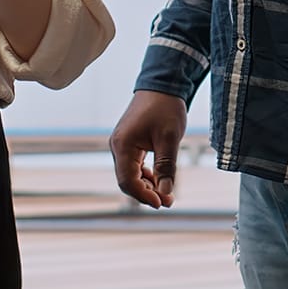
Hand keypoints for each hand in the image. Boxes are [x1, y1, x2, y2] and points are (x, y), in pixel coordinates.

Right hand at [109, 90, 187, 208]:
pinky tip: (159, 179)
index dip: (144, 195)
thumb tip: (165, 193)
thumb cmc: (165, 108)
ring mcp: (122, 145)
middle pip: (127, 180)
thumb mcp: (170, 139)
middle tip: (168, 202)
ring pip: (130, 175)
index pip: (128, 181)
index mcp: (123, 145)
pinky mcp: (129, 143)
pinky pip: (133, 166)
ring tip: (167, 193)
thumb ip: (166, 167)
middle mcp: (118, 146)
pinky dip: (146, 175)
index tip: (162, 203)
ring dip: (147, 186)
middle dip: (146, 193)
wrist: (162, 85)